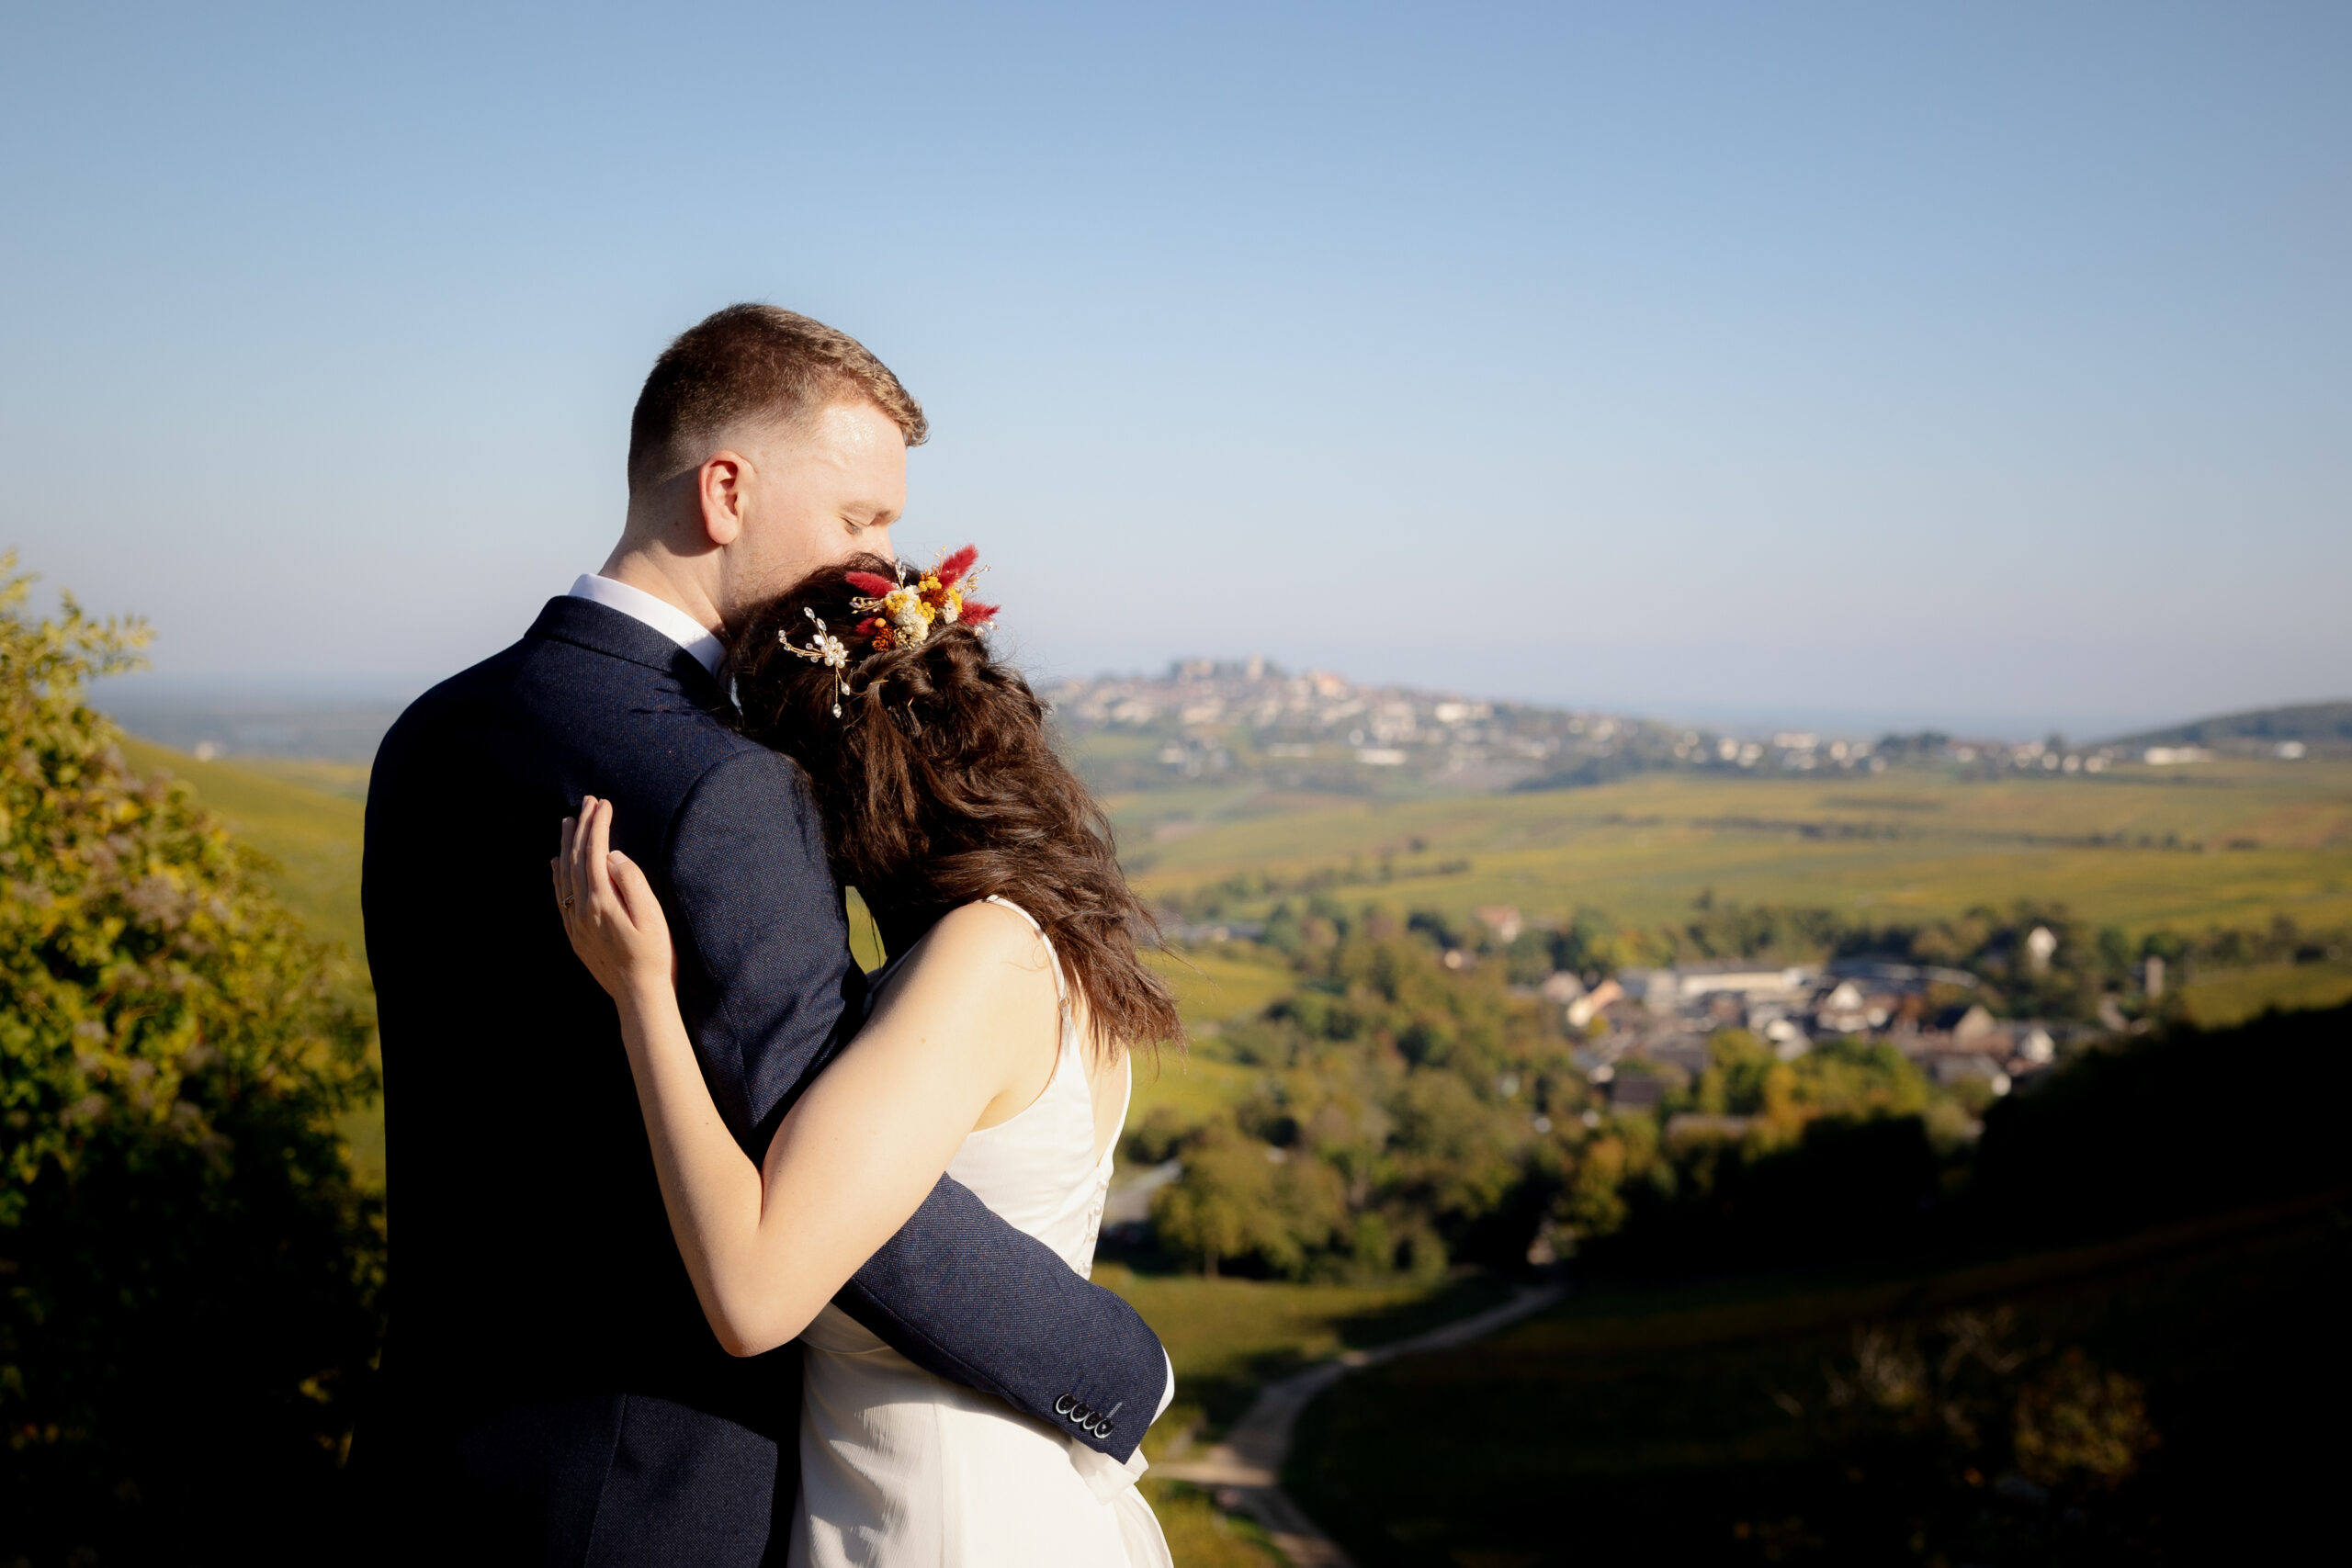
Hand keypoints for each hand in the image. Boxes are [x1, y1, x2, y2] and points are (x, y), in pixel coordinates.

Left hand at [553, 795, 676, 1003]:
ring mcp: (575, 922)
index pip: (595, 852)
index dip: (598, 825)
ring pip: (563, 874)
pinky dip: (556, 874)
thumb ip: (631, 882)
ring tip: (568, 821)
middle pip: (576, 858)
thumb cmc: (654, 957)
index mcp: (602, 901)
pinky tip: (556, 862)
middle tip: (588, 801)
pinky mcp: (575, 934)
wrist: (639, 997)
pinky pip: (559, 896)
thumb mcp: (652, 917)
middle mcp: (582, 909)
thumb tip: (610, 855)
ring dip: (566, 845)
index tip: (604, 803)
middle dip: (581, 826)